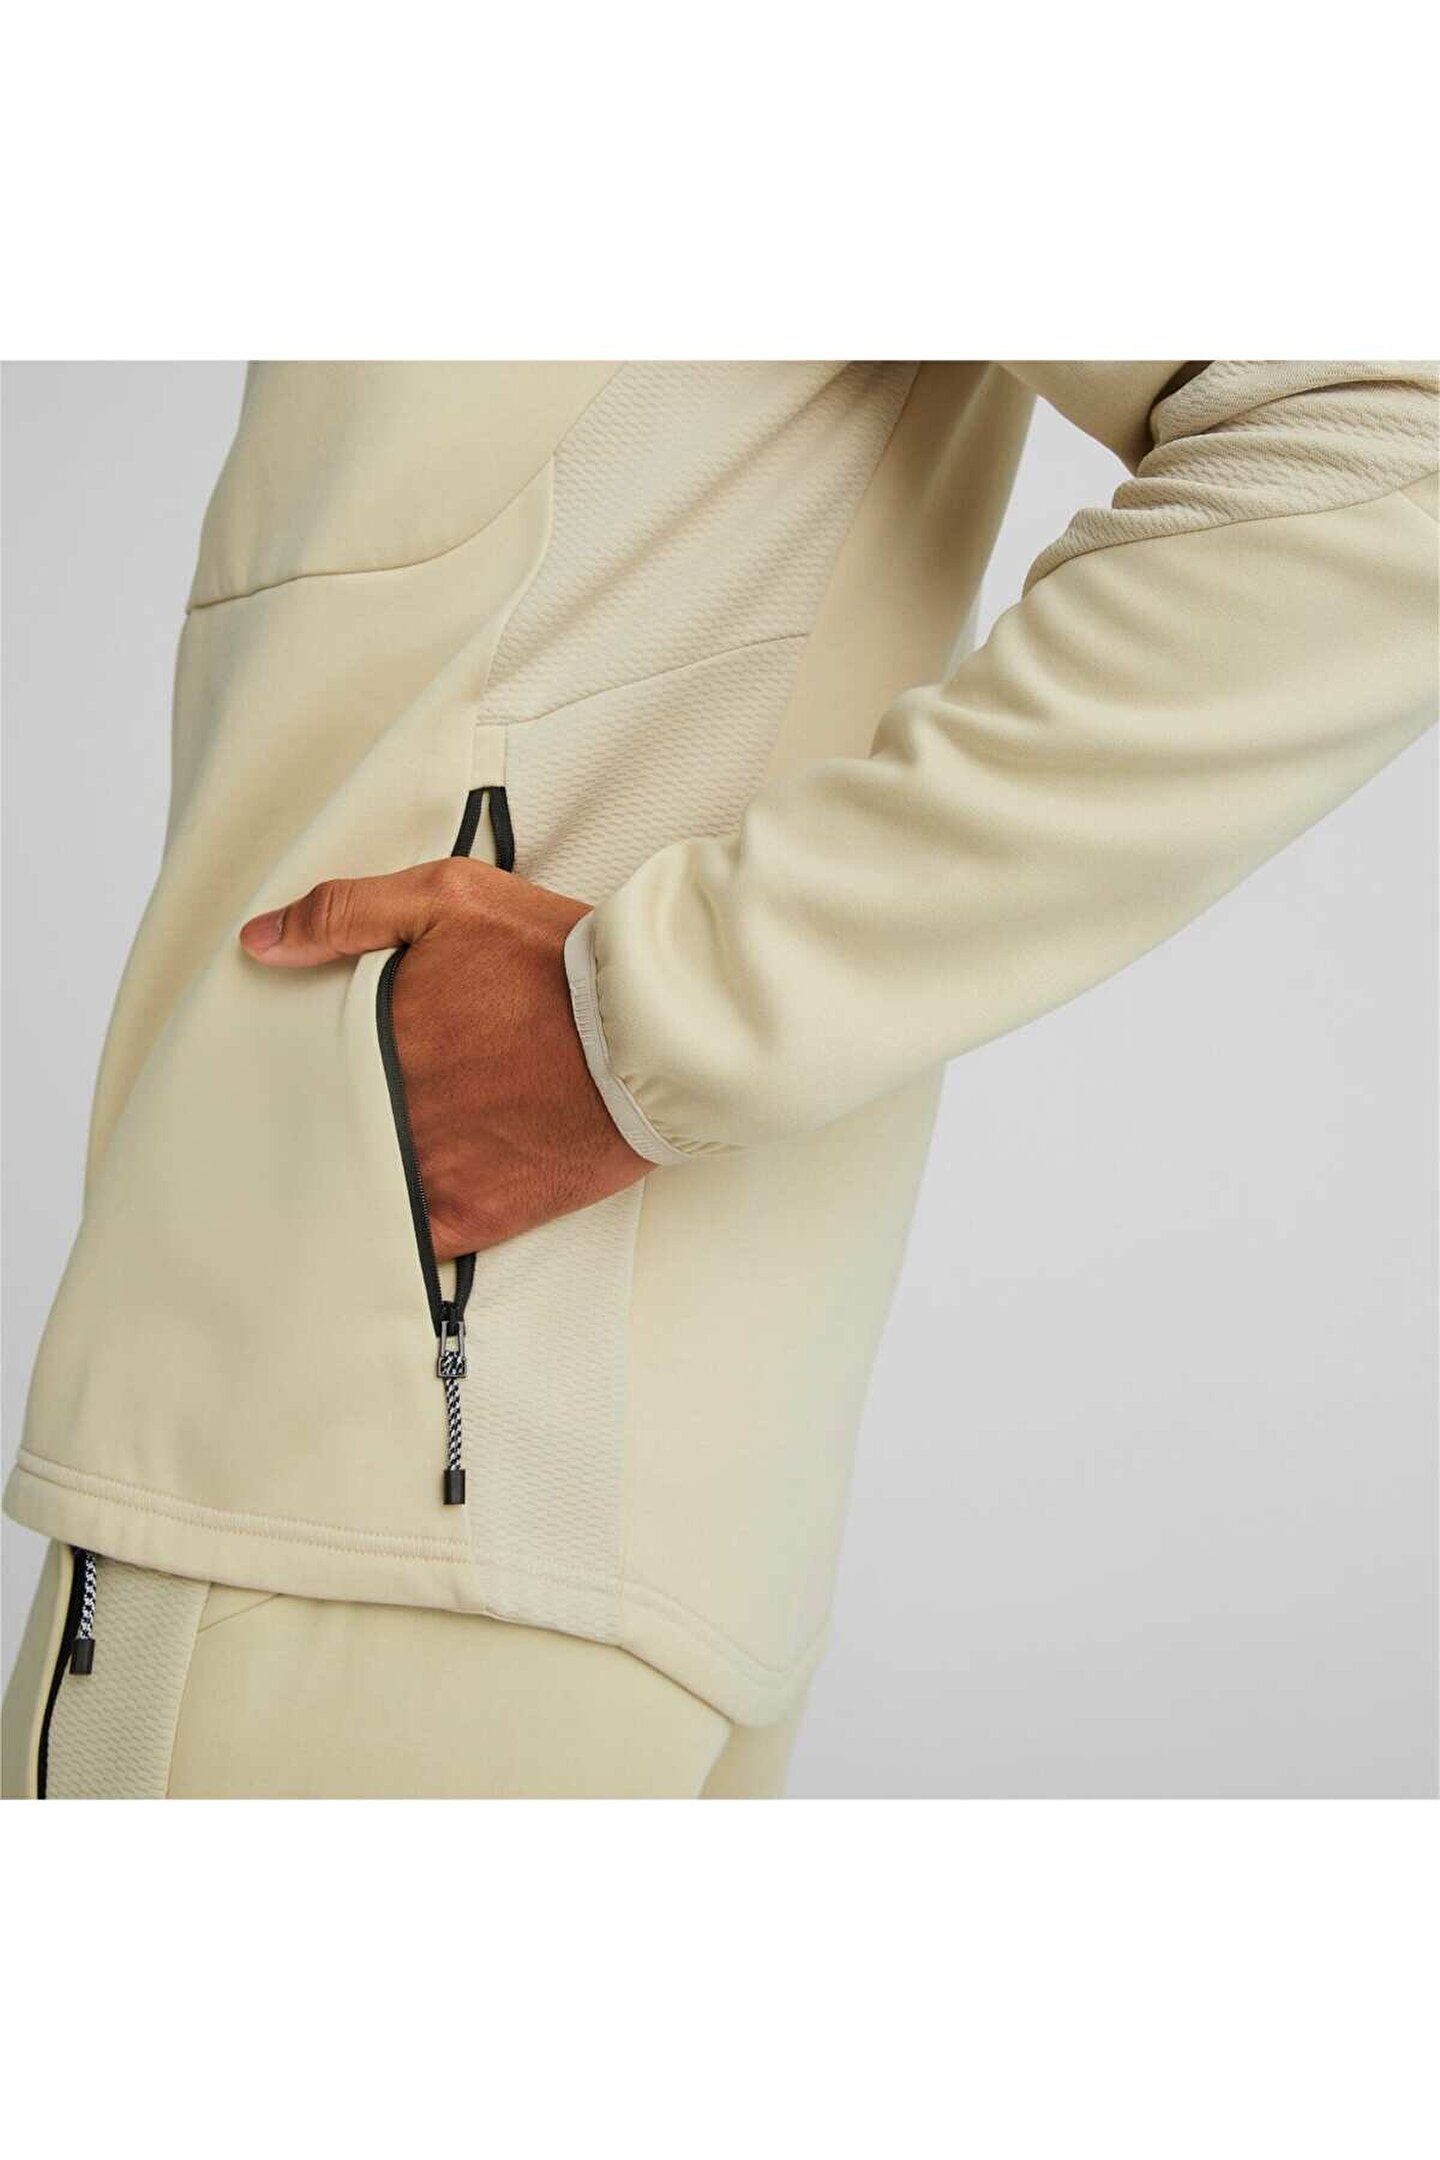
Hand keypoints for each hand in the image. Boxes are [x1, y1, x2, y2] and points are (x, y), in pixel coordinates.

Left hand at [239, 859, 650, 1257]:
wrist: (655, 1032)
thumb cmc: (559, 960)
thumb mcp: (452, 898)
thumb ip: (346, 912)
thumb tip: (259, 941)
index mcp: (381, 1034)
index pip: (299, 1063)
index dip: (292, 1069)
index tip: (287, 1072)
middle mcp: (396, 1106)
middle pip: (325, 1128)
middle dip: (317, 1126)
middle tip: (303, 1128)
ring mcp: (433, 1167)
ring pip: (357, 1188)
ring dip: (348, 1182)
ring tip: (335, 1182)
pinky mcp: (478, 1213)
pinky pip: (409, 1240)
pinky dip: (391, 1236)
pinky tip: (379, 1230)